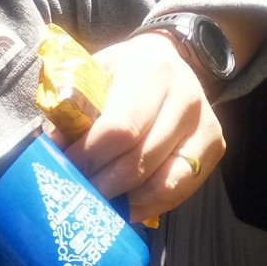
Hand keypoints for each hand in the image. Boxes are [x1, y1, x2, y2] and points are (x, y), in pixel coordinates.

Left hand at [45, 31, 224, 224]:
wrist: (169, 59)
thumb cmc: (123, 71)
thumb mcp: (95, 73)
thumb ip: (74, 108)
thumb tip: (51, 151)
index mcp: (151, 72)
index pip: (120, 128)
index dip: (90, 157)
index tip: (64, 171)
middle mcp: (185, 96)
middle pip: (141, 160)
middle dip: (104, 184)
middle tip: (78, 197)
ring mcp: (205, 123)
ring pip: (164, 181)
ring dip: (127, 200)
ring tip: (99, 207)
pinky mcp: (215, 145)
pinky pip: (182, 187)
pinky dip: (151, 204)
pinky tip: (126, 207)